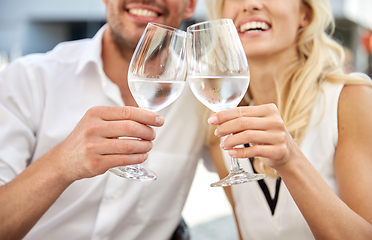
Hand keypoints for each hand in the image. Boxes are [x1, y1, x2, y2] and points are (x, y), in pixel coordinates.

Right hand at [49, 106, 163, 180]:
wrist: (63, 160)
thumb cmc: (85, 138)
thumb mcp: (96, 121)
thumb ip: (117, 117)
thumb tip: (147, 116)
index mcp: (95, 113)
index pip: (127, 111)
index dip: (147, 116)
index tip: (159, 120)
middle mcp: (92, 128)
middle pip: (131, 128)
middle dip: (147, 132)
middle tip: (153, 135)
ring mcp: (93, 147)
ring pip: (129, 146)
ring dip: (145, 146)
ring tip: (148, 145)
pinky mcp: (96, 163)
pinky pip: (124, 160)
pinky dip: (138, 158)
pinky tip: (142, 156)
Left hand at [208, 103, 299, 169]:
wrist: (287, 154)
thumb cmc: (268, 136)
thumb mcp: (259, 124)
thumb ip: (243, 120)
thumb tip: (218, 120)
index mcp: (269, 110)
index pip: (242, 110)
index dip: (224, 115)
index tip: (212, 120)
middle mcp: (275, 121)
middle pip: (243, 122)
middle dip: (226, 127)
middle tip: (217, 133)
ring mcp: (278, 136)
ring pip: (248, 136)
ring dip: (231, 141)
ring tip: (223, 145)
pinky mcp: (278, 151)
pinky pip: (254, 151)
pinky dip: (240, 152)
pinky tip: (231, 153)